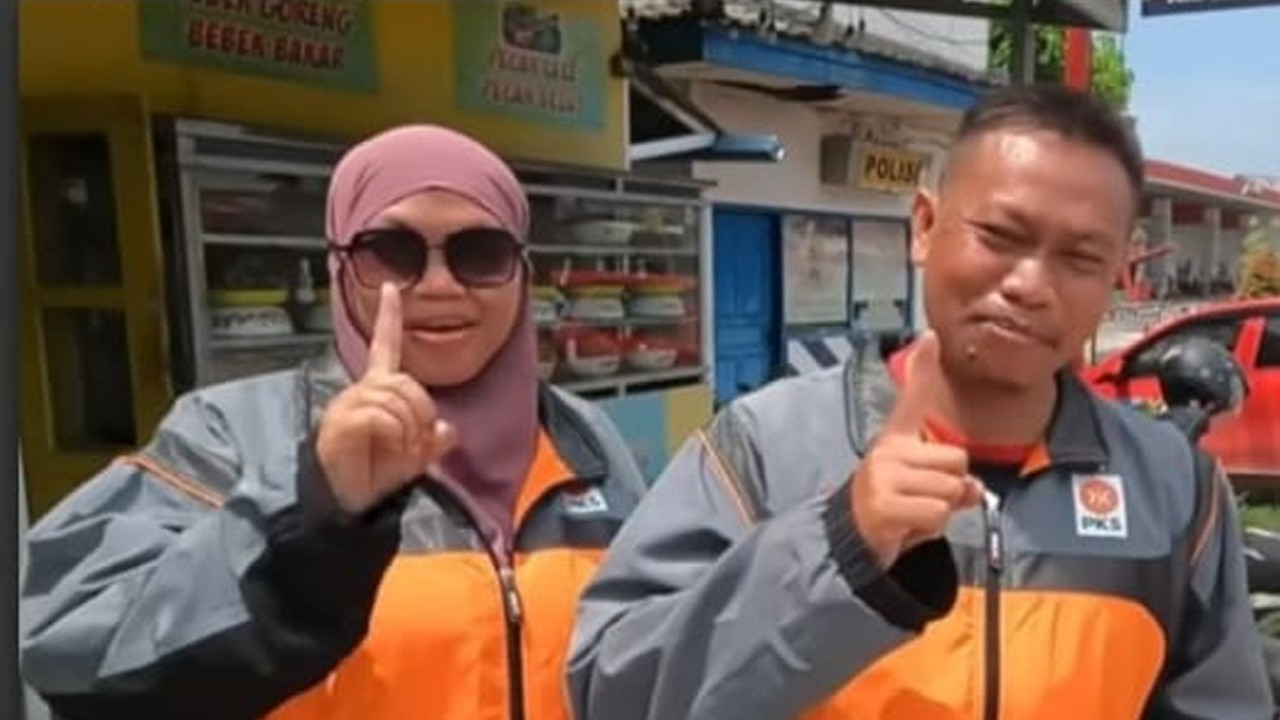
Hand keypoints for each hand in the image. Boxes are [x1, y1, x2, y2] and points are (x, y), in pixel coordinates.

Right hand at [316, 283, 457, 513]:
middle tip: (413, 446)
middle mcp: (360, 391)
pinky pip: (384, 416)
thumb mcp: (412, 459)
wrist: (344, 503)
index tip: (392, 287)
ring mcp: (349, 403)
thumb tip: (449, 429)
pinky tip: (385, 452)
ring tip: (398, 451)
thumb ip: (432, 441)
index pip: (385, 346)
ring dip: (409, 430)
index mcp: (376, 392)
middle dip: (421, 415)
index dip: (389, 317)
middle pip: (407, 382)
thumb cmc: (371, 479)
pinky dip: (395, 437)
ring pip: (398, 398)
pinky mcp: (342, 420)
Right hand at [850, 331, 982, 567]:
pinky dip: (930, 528)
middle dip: (949, 488)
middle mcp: (888, 451)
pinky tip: (907, 527)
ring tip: (913, 514)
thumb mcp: (920, 488)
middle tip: (920, 501)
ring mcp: (884, 476)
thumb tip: (975, 488)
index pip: (913, 400)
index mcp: (896, 440)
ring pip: (950, 490)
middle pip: (956, 461)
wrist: (850, 541)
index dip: (924, 366)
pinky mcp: (884, 504)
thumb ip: (951, 482)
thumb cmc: (890, 510)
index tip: (931, 335)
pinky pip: (937, 513)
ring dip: (940, 511)